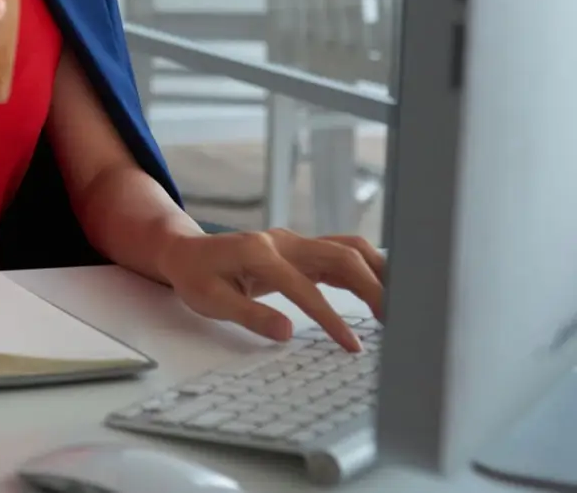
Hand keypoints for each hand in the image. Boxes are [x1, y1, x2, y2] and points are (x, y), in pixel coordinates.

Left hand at [160, 228, 385, 351]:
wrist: (185, 252)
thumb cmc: (195, 276)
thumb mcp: (210, 300)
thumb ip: (249, 314)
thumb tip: (287, 333)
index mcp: (259, 252)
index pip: (307, 287)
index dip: (332, 318)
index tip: (353, 346)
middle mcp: (283, 242)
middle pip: (341, 256)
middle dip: (373, 287)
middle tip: (397, 323)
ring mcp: (294, 243)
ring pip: (348, 249)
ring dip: (377, 274)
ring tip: (401, 307)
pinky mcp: (302, 251)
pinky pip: (341, 256)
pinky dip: (366, 272)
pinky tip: (383, 293)